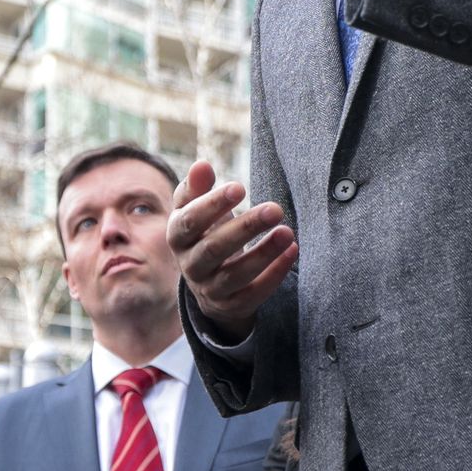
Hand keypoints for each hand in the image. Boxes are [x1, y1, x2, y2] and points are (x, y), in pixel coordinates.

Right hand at [166, 160, 297, 344]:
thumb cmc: (205, 232)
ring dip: (263, 254)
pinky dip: (274, 274)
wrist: (208, 282)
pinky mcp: (233, 305)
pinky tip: (293, 251)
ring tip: (287, 232)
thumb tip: (202, 166)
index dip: (212, 205)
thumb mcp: (195, 210)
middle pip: (214, 249)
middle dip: (245, 229)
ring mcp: (211, 289)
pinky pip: (254, 293)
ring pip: (235, 275)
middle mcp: (190, 266)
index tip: (240, 187)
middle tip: (275, 209)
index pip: (190, 222)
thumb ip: (197, 188)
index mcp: (178, 238)